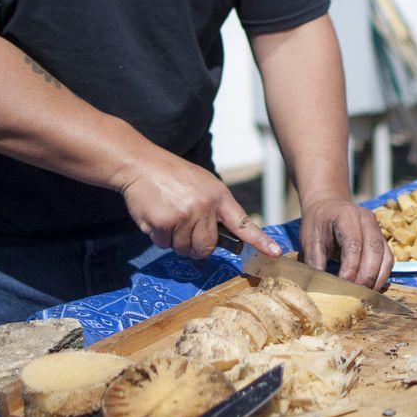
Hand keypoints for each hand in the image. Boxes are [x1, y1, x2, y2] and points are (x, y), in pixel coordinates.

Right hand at [119, 155, 279, 259]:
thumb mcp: (202, 185)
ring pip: (184, 248)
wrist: (140, 163)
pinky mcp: (165, 222)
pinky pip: (164, 244)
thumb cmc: (171, 176)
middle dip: (195, 246)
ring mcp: (186, 214)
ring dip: (173, 240)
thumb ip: (213, 210)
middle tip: (183, 228)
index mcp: (219, 196)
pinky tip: (155, 215)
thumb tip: (214, 243)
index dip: (260, 241)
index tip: (275, 253)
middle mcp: (206, 206)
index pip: (243, 223)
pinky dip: (158, 235)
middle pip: (207, 246)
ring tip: (167, 215)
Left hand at [300, 193, 392, 289]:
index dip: (351, 267)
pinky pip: (388, 260)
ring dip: (376, 279)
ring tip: (364, 296)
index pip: (354, 244)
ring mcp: (377, 229)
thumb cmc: (318, 224)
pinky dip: (381, 276)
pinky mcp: (382, 240)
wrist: (328, 207)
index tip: (343, 286)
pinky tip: (370, 288)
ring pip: (385, 257)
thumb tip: (318, 287)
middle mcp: (367, 219)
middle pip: (374, 250)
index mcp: (346, 215)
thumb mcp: (309, 239)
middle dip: (366, 276)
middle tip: (355, 295)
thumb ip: (314, 261)